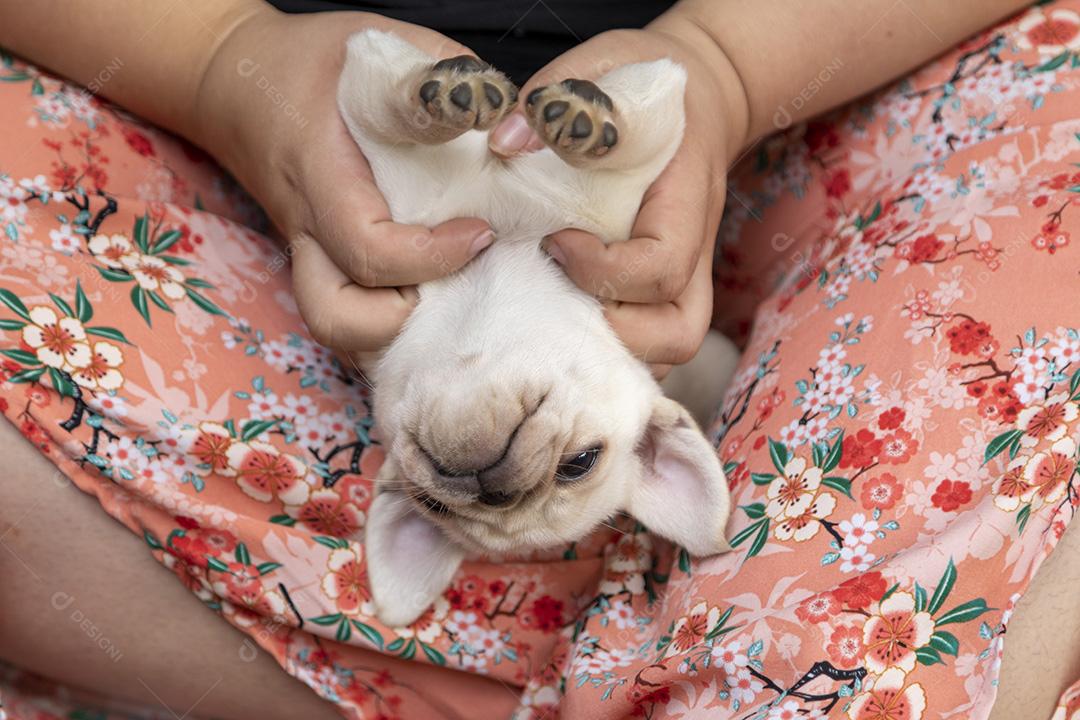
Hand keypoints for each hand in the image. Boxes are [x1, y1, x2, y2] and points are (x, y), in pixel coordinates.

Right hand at [194, 8, 494, 355]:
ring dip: (392, 330)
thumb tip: (507, 117)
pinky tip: (426, 292)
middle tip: (457, 274)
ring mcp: (307, 255)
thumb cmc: (314, 64)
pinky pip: (345, 321)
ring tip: (442, 289)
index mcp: (319, 174)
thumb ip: (442, 76)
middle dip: (405, 318)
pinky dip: (384, 326)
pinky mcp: (318, 266)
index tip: (481, 232)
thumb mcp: (378, 46)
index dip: (432, 256)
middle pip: (337, 318)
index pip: (368, 248)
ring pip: (335, 331)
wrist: (237, 82)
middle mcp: (307, 229)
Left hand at [488, 18, 748, 375]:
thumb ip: (561, 94)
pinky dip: (608, 350)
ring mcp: (683, 278)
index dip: (603, 270)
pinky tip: (558, 324)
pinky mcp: (661, 290)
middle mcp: (694, 252)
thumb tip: (504, 144)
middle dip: (610, 332)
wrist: (697, 93)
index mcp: (686, 201)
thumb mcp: (605, 65)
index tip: (553, 239)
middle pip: (677, 332)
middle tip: (552, 294)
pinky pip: (648, 345)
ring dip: (609, 351)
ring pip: (666, 350)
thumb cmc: (646, 83)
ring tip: (550, 317)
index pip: (660, 267)